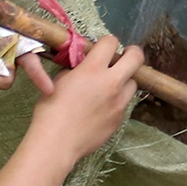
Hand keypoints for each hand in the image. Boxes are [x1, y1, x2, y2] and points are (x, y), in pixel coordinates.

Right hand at [24, 34, 142, 165]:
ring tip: (111, 87)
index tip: (103, 49)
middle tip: (124, 57)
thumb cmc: (50, 111)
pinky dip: (117, 101)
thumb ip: (76, 70)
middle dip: (132, 54)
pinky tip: (102, 108)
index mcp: (93, 69)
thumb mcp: (59, 81)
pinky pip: (124, 104)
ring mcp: (118, 102)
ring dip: (124, 80)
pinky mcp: (119, 119)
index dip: (107, 43)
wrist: (57, 143)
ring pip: (133, 83)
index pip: (111, 42)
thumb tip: (82, 67)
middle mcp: (111, 82)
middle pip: (136, 58)